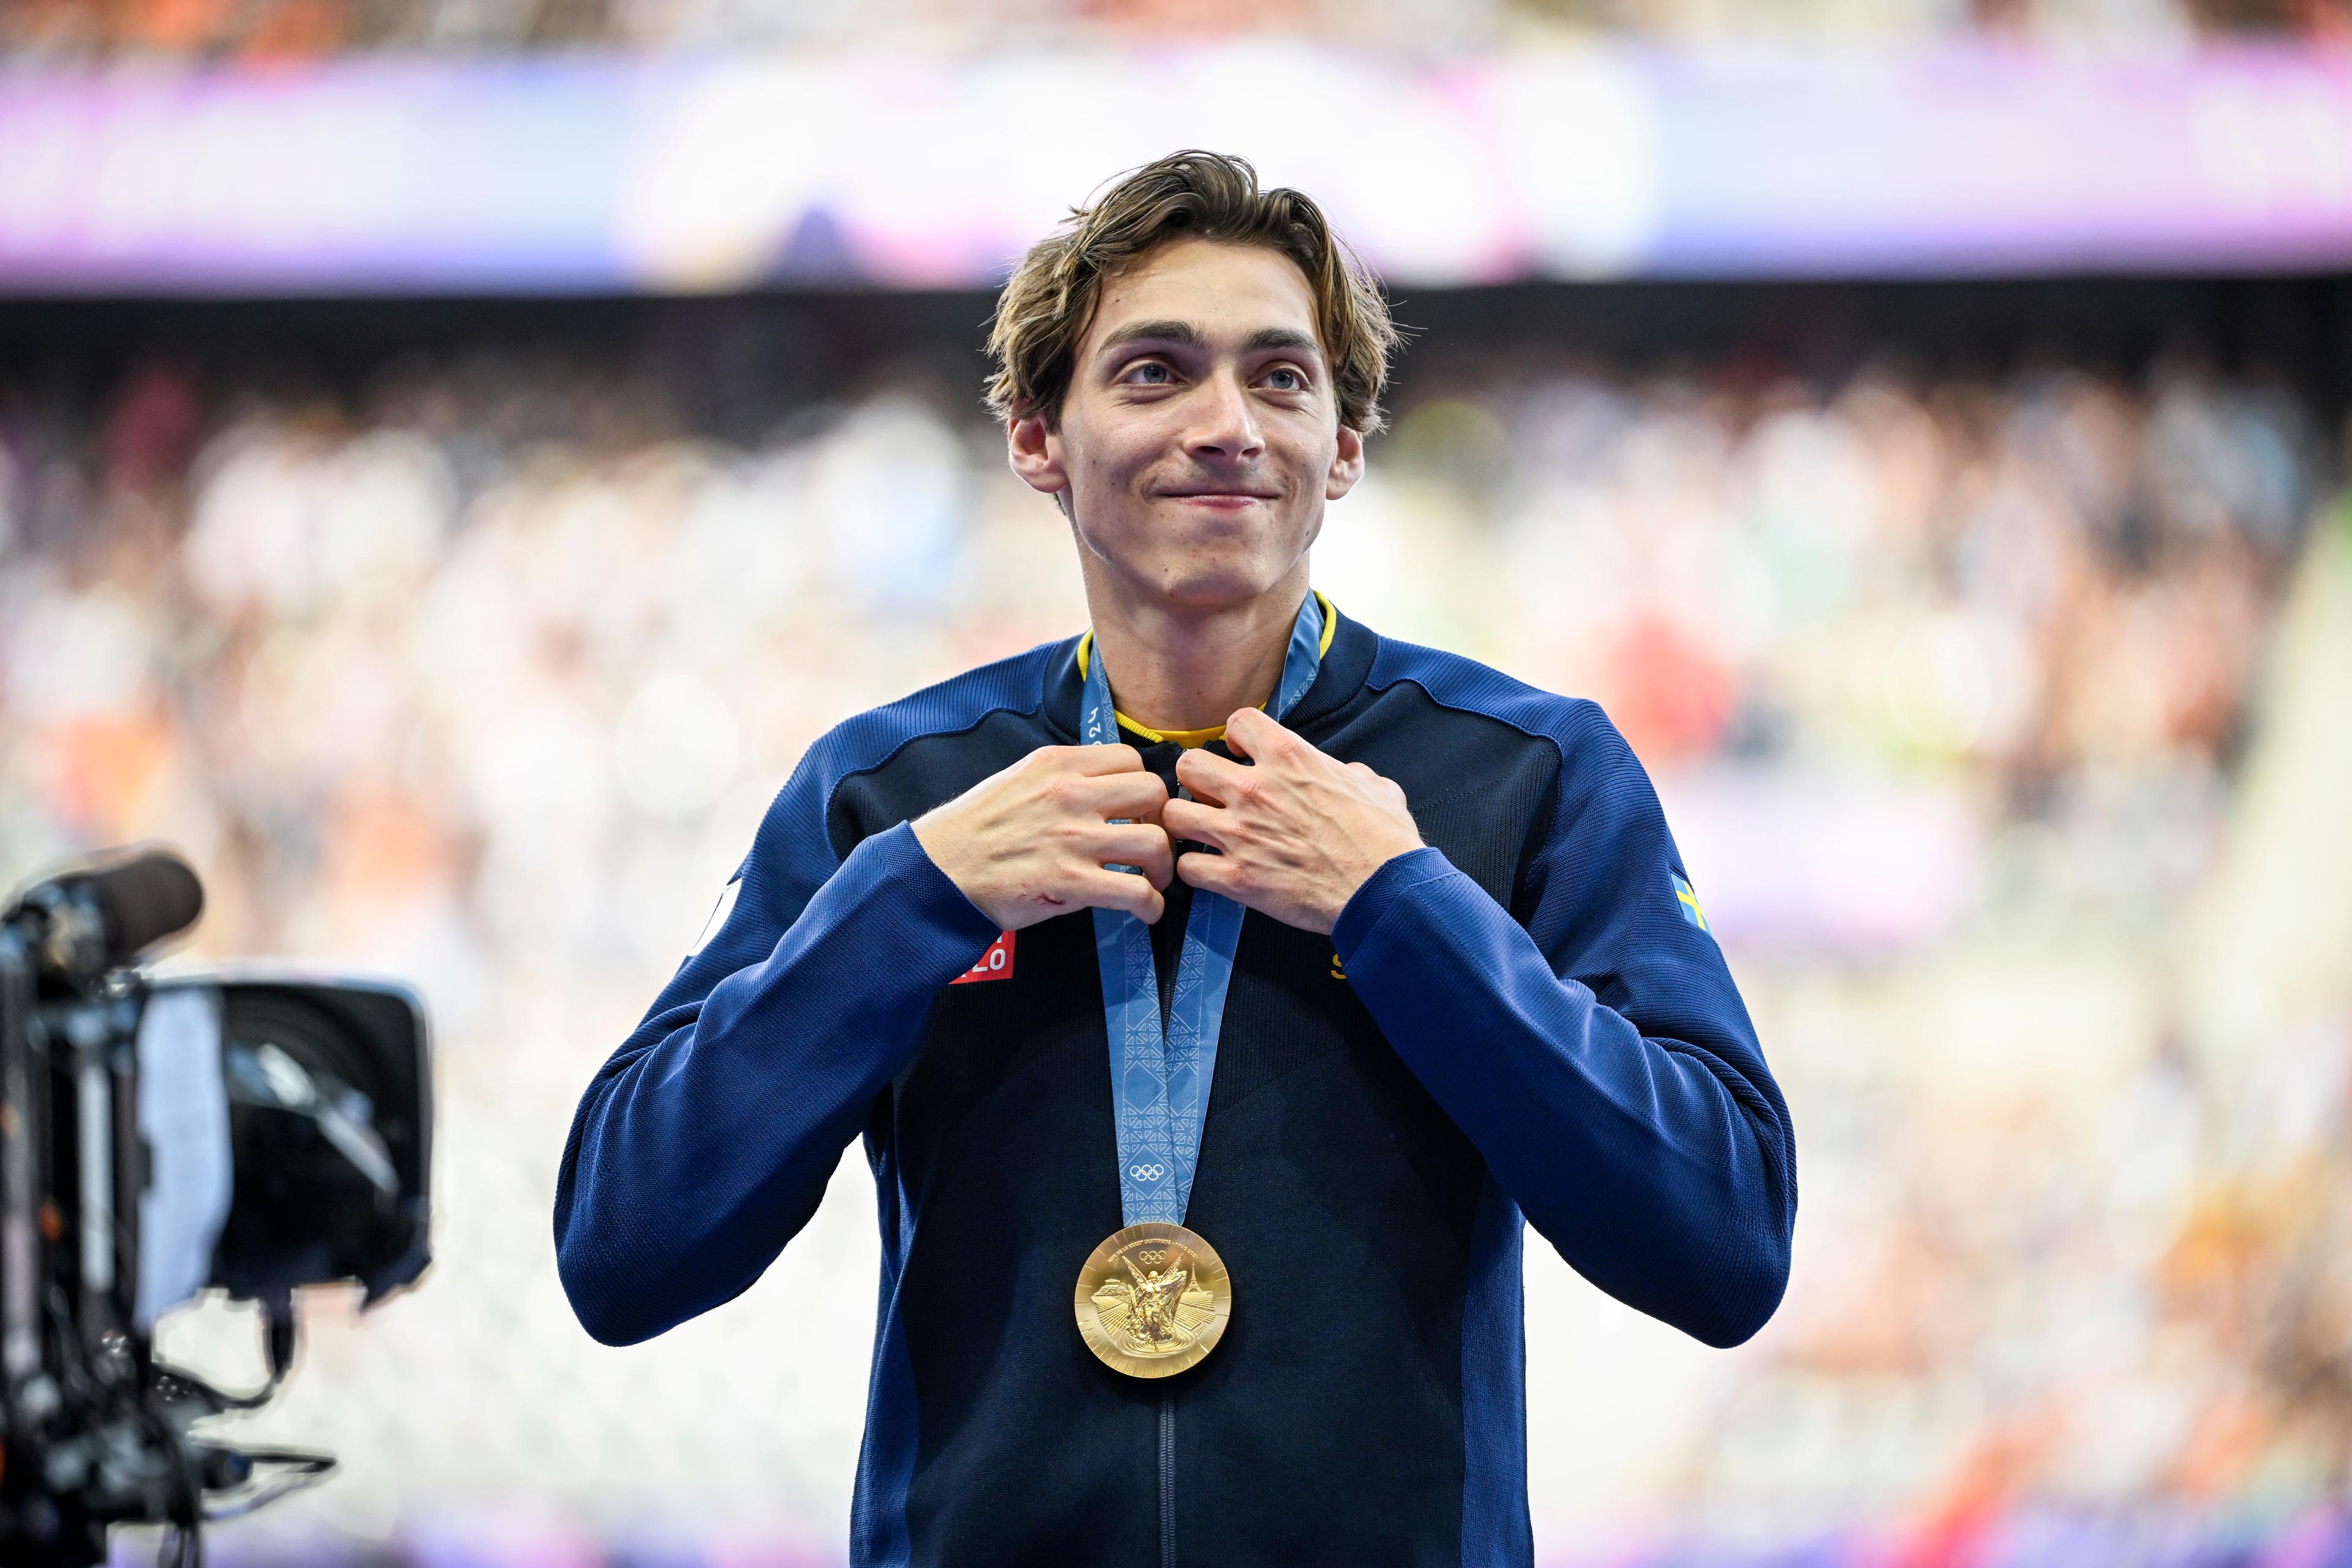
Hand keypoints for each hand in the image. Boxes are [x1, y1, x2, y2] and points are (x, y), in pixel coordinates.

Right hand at [912, 745, 1173, 929]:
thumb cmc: (975, 829)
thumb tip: (1106, 789)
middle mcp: (1069, 794)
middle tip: (1150, 846)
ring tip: (1152, 881)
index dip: (1142, 787)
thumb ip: (1063, 778)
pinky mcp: (1070, 881)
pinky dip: (1151, 905)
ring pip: (1155, 843)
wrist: (937, 870)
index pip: (1131, 759)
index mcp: (1057, 764)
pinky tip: (1145, 911)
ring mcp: (1072, 838)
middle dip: (1162, 822)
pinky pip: (1136, 892)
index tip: (1137, 812)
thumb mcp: (1018, 781)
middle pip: (1154, 794)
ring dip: (1163, 867)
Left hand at [1162, 708, 1422, 934]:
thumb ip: (1352, 773)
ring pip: (1174, 815)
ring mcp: (1240, 834)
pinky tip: (1211, 871)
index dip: (1236, 737)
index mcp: (1289, 758)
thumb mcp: (1375, 787)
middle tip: (1211, 796)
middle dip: (1195, 780)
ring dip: (1186, 824)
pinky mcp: (1236, 878)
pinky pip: (1188, 867)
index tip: (1241, 755)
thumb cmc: (1384, 839)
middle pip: (1189, 765)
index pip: (1237, 722)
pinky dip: (1195, 870)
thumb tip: (1349, 773)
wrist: (1383, 889)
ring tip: (1202, 834)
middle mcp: (1254, 790)